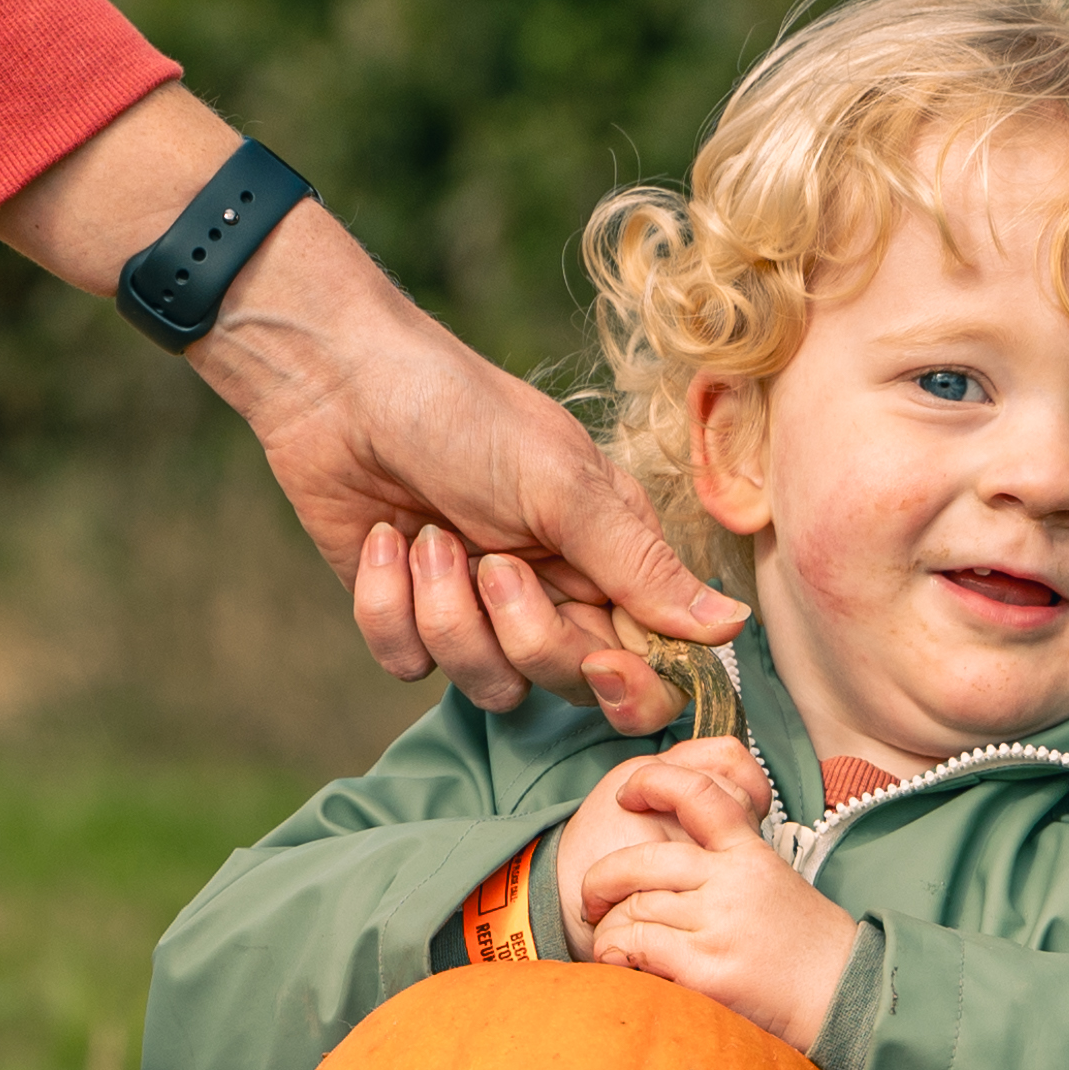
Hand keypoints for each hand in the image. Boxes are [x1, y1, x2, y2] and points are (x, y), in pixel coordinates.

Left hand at [0, 93, 740, 726]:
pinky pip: (409, 665)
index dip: (633, 685)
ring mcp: (476, 607)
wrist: (336, 384)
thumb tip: (732, 627)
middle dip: (525, 632)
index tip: (606, 667)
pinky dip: (388, 606)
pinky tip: (383, 542)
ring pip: (488, 685)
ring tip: (425, 533)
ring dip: (447, 610)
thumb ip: (642, 566)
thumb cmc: (460, 412)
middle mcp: (551, 589)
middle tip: (491, 562)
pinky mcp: (404, 614)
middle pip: (569, 683)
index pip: (650, 661)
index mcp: (608, 555)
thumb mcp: (561, 485)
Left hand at [558, 742, 857, 1052]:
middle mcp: (732, 882)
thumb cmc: (808, 950)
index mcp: (750, 855)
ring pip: (633, 909)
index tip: (626, 794)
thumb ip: (730, 868)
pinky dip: (619, 954)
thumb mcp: (777, 886)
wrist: (846, 999)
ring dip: (610, 929)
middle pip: (642, 862)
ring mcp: (719, 924)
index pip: (699, 794)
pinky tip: (622, 964)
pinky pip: (639, 947)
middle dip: (601, 879)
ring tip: (611, 944)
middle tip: (590, 898)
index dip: (653, 782)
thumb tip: (675, 866)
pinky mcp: (708, 969)